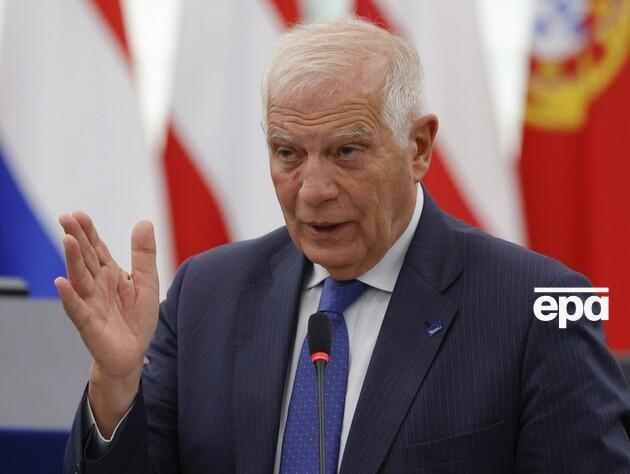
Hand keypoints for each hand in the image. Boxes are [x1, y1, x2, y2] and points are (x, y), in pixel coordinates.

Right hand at [55, 212, 158, 434]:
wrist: (134, 353)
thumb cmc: (137, 318)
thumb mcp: (147, 282)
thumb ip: (143, 254)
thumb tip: (144, 222)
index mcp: (110, 274)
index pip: (96, 248)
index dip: (88, 232)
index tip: (79, 214)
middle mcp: (97, 286)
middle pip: (84, 258)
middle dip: (76, 238)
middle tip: (65, 218)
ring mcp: (91, 303)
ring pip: (79, 278)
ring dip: (72, 260)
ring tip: (67, 240)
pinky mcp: (89, 324)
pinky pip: (78, 309)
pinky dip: (69, 296)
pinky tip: (61, 283)